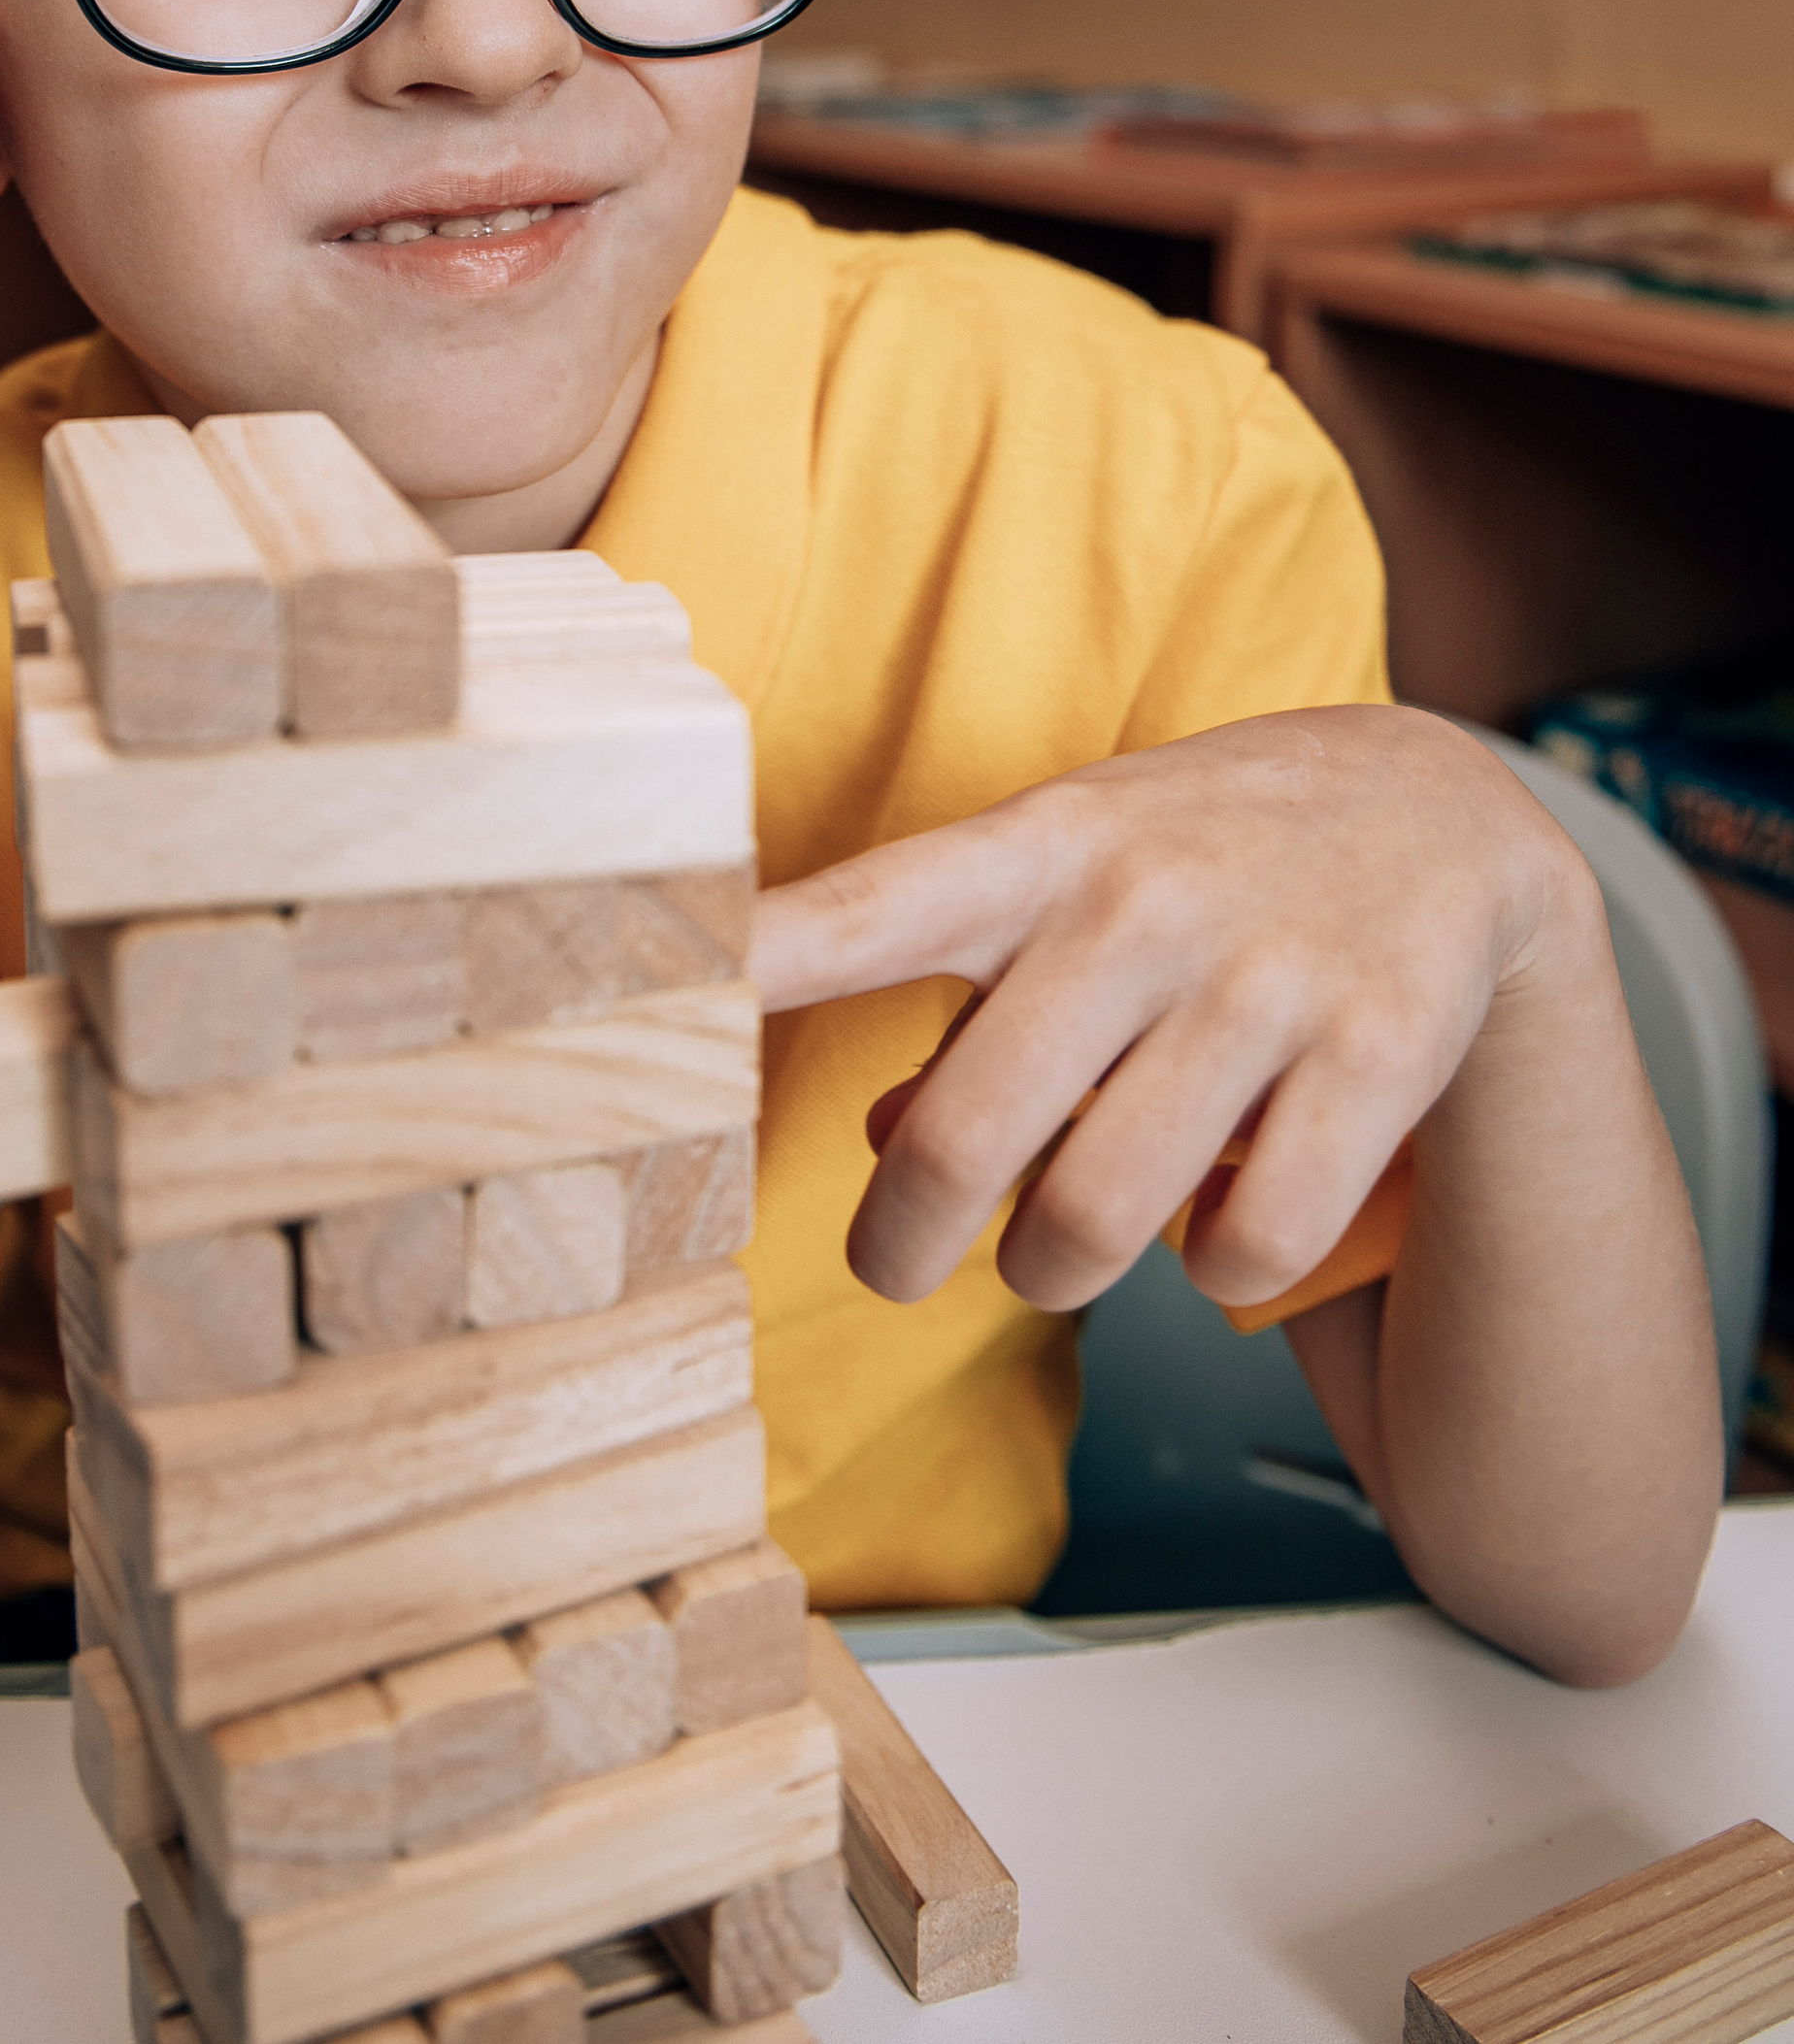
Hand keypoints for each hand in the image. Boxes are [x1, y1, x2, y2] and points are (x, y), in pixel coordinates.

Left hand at [748, 705, 1589, 1310]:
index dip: (749, 965)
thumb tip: (876, 1142)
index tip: (639, 1014)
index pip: (860, 913)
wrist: (1440, 809)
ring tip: (1054, 1246)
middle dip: (897, 1244)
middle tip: (890, 1263)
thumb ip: (960, 1004)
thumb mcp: (1061, 885)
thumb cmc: (1190, 862)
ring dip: (1050, 1270)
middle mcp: (1137, 905)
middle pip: (958, 1138)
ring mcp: (1261, 978)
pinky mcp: (1379, 1053)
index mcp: (1032, 849)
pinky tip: (1218, 1216)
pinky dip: (1214, 1271)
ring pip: (1093, 1219)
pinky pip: (1246, 1246)